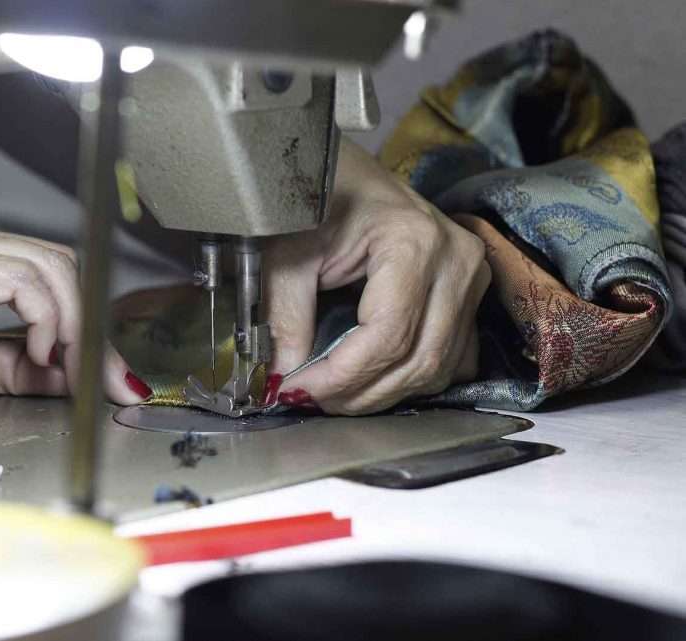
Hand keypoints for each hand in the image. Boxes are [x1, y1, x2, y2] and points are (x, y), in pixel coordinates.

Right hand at [0, 201, 149, 403]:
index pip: (50, 274)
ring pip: (50, 268)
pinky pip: (18, 280)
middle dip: (92, 329)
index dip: (86, 324)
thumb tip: (67, 378)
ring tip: (67, 370)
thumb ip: (12, 364)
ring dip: (75, 327)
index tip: (103, 374)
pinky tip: (39, 351)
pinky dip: (44, 316)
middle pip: (61, 267)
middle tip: (98, 380)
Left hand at [262, 140, 490, 414]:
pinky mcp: (469, 292)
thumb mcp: (289, 253)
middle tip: (309, 401)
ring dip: (384, 393)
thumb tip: (285, 378)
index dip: (340, 377)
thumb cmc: (316, 198)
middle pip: (417, 359)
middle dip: (360, 393)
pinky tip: (371, 380)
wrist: (346, 170)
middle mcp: (457, 261)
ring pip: (437, 367)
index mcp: (414, 242)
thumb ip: (286, 317)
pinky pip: (451, 357)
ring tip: (332, 394)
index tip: (296, 391)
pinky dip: (410, 377)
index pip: (386, 336)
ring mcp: (471, 277)